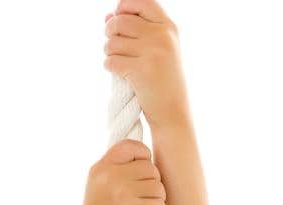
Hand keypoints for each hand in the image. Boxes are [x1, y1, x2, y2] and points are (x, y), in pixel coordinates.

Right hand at [78, 139, 167, 204]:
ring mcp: (122, 191)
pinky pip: (160, 202)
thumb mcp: (98, 190)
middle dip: (152, 183)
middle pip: (149, 167)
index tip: (144, 171)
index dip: (143, 155)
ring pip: (158, 185)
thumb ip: (114, 171)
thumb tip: (143, 156)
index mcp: (100, 168)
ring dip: (156, 199)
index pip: (130, 145)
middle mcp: (110, 175)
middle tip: (144, 199)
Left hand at [103, 1, 188, 128]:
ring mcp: (153, 53)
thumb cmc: (163, 82)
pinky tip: (118, 73)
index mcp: (168, 27)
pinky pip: (111, 61)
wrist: (174, 114)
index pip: (141, 1)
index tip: (119, 18)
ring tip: (117, 61)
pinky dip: (109, 67)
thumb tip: (108, 15)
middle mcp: (162, 36)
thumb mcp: (158, 50)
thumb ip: (136, 30)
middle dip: (110, 31)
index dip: (124, 6)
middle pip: (121, 20)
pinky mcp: (141, 72)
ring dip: (109, 51)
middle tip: (113, 45)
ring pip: (113, 42)